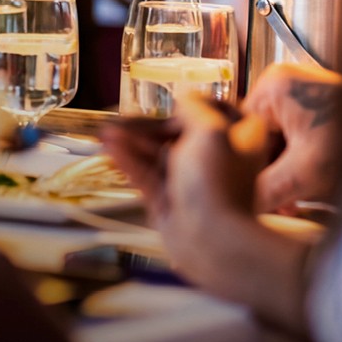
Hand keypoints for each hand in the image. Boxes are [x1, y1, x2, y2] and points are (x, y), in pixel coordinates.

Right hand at [102, 97, 271, 287]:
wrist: (210, 240)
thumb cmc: (216, 184)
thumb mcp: (210, 130)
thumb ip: (194, 107)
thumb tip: (182, 101)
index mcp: (237, 140)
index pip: (219, 111)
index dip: (196, 105)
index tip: (176, 103)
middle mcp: (216, 159)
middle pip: (177, 132)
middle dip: (147, 125)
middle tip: (118, 119)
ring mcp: (190, 181)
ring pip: (157, 153)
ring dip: (131, 141)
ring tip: (104, 133)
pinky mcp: (169, 200)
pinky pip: (146, 174)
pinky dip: (129, 160)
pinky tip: (110, 148)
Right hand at [241, 63, 341, 211]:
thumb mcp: (308, 174)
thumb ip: (266, 191)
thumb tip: (241, 208)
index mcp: (273, 86)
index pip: (238, 135)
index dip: (246, 170)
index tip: (257, 197)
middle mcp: (282, 80)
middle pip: (256, 136)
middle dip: (267, 172)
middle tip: (282, 204)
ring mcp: (300, 88)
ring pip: (274, 137)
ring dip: (282, 168)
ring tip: (296, 198)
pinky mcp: (314, 100)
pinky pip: (292, 132)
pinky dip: (297, 157)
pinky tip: (308, 180)